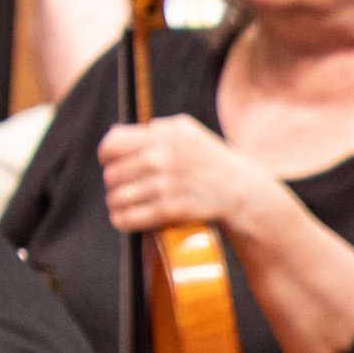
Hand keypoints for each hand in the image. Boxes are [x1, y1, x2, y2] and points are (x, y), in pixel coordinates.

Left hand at [98, 114, 272, 236]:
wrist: (246, 195)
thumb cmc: (215, 165)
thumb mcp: (189, 135)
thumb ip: (155, 131)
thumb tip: (114, 137)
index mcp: (165, 133)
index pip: (115, 143)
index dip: (107, 156)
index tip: (110, 164)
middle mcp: (164, 155)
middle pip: (115, 172)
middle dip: (114, 184)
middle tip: (120, 190)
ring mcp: (169, 182)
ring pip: (120, 195)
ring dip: (116, 204)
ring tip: (119, 206)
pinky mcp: (174, 208)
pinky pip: (133, 216)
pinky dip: (123, 220)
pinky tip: (122, 220)